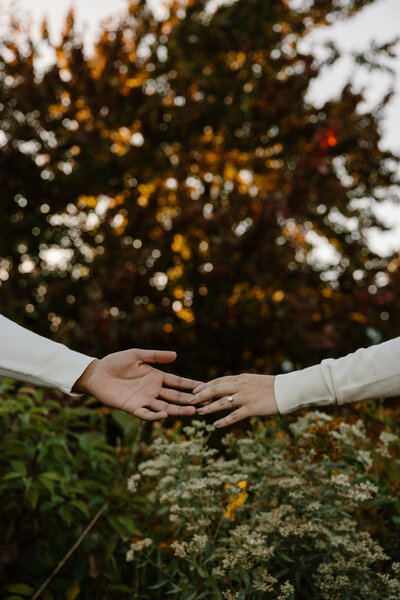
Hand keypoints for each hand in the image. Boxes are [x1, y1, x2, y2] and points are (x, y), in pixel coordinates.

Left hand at [73, 348, 201, 420]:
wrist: (96, 373)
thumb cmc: (115, 362)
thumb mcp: (136, 355)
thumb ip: (155, 356)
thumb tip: (176, 355)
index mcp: (156, 377)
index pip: (177, 382)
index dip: (191, 385)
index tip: (206, 387)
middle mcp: (153, 390)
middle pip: (175, 396)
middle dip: (190, 400)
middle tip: (206, 403)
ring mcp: (144, 400)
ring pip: (165, 407)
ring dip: (177, 410)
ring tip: (192, 411)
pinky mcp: (132, 407)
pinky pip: (145, 414)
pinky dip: (154, 416)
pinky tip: (164, 414)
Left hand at [191, 374, 277, 427]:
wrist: (289, 389)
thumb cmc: (274, 387)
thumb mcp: (255, 381)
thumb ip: (243, 384)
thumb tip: (232, 389)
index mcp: (241, 378)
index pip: (219, 381)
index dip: (205, 385)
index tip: (194, 389)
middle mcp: (241, 386)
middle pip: (216, 389)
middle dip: (201, 395)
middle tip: (189, 400)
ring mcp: (246, 397)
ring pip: (222, 402)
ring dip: (209, 407)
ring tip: (198, 412)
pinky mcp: (252, 408)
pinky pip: (234, 415)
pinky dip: (224, 421)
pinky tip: (215, 425)